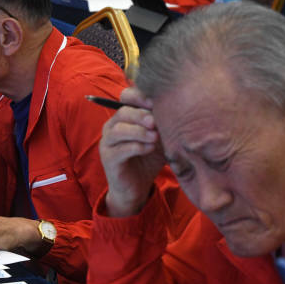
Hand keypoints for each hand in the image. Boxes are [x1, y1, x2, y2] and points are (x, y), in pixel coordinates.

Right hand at [99, 87, 166, 217]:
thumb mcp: (158, 138)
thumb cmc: (148, 158)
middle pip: (123, 112)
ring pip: (119, 130)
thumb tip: (177, 109)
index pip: (126, 97)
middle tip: (155, 122)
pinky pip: (120, 149)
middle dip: (141, 115)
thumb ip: (162, 124)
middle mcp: (112, 126)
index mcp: (123, 117)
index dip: (140, 96)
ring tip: (154, 137)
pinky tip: (150, 149)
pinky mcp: (108, 158)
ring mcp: (107, 142)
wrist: (137, 187)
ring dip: (138, 131)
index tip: (156, 102)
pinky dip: (137, 147)